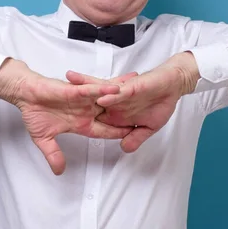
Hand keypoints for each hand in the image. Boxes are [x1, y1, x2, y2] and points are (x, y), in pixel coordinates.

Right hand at [0, 58, 136, 174]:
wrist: (25, 94)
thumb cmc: (34, 113)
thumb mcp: (44, 139)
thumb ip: (53, 154)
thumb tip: (59, 171)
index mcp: (81, 123)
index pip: (105, 130)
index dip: (119, 133)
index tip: (134, 136)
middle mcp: (86, 110)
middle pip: (112, 112)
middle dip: (128, 111)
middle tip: (147, 108)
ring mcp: (82, 99)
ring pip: (106, 98)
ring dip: (121, 95)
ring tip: (139, 89)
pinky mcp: (75, 89)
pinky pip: (92, 89)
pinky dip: (103, 89)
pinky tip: (115, 88)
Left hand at [67, 52, 199, 152]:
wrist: (174, 85)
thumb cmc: (162, 103)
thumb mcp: (148, 126)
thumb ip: (135, 137)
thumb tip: (124, 147)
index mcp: (116, 111)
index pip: (93, 114)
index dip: (77, 115)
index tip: (60, 116)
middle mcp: (115, 101)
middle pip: (89, 98)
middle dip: (72, 94)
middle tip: (52, 90)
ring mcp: (122, 93)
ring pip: (99, 89)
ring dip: (85, 86)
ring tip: (68, 81)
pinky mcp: (132, 87)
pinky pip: (118, 91)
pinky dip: (110, 92)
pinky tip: (101, 95)